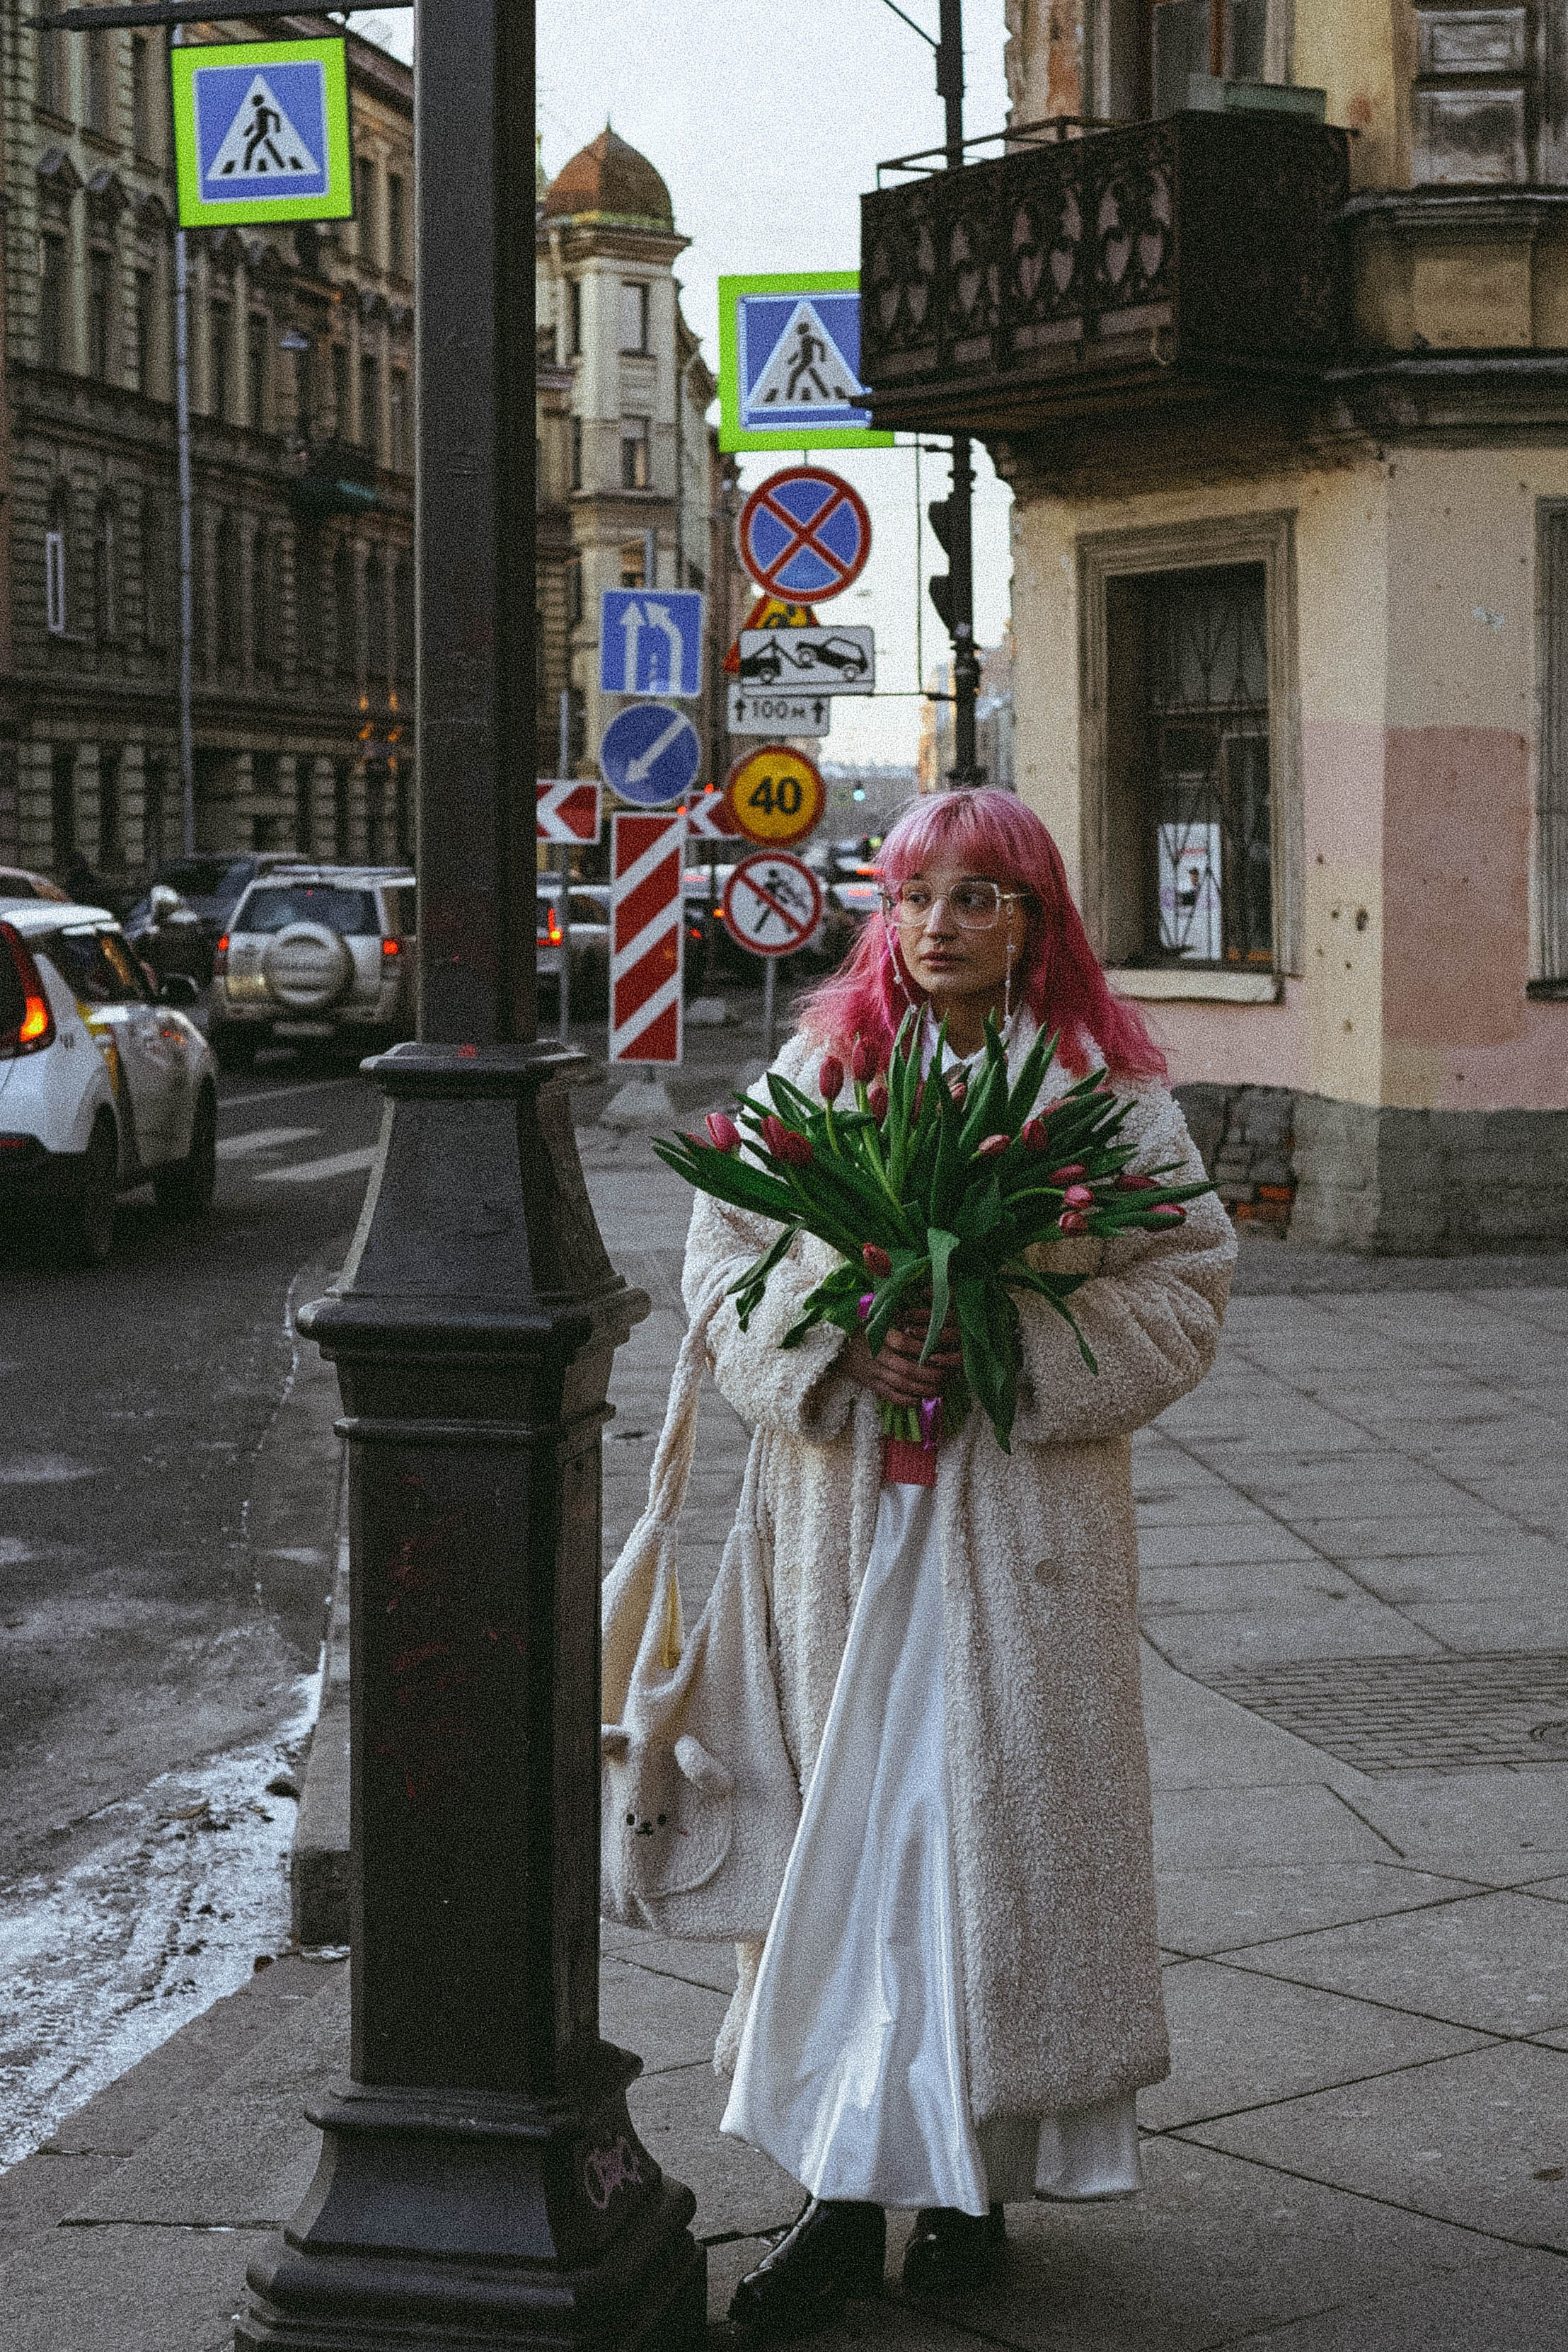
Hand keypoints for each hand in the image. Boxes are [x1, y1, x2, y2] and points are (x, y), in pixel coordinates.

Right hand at [842, 1316, 961, 1407]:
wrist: (833, 1345)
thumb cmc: (859, 1327)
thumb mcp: (873, 1316)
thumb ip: (893, 1315)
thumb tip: (919, 1316)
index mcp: (877, 1334)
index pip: (902, 1342)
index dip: (921, 1348)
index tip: (936, 1351)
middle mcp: (875, 1355)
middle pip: (905, 1368)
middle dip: (928, 1374)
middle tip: (944, 1375)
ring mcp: (872, 1371)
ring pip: (900, 1384)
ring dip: (921, 1389)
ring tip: (937, 1389)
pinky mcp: (869, 1383)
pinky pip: (889, 1395)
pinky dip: (905, 1400)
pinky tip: (919, 1400)